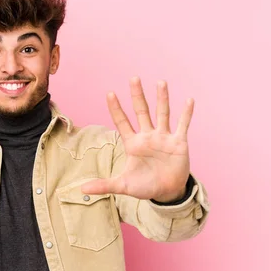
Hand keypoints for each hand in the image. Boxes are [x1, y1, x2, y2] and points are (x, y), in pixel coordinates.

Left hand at [81, 77, 192, 202]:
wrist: (167, 192)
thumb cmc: (144, 186)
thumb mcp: (123, 185)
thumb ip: (104, 185)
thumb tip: (82, 190)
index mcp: (133, 143)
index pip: (122, 122)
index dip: (116, 109)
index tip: (110, 93)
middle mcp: (147, 136)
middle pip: (142, 111)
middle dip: (137, 96)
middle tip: (133, 78)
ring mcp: (164, 137)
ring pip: (162, 113)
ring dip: (162, 98)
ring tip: (161, 83)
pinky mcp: (179, 143)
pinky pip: (183, 125)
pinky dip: (186, 113)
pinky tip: (188, 100)